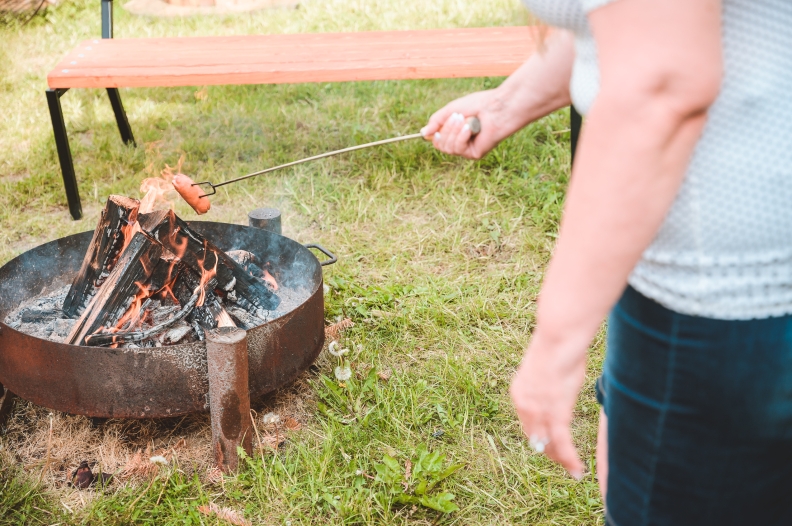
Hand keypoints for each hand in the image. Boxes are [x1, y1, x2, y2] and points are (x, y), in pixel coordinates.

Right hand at [422, 89, 508, 159]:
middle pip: (441, 145)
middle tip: (458, 116)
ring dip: (454, 131)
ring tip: (464, 119)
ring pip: (448, 148)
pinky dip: (462, 137)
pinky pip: (458, 149)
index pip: (438, 141)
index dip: (434, 135)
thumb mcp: (452, 109)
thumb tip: (423, 133)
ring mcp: (468, 150)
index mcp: (456, 132)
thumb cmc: (478, 104)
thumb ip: (437, 121)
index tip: (435, 127)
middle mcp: (461, 143)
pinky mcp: (475, 154)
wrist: (497, 107)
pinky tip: (469, 128)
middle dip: (446, 129)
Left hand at [509, 331, 586, 478]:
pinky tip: (577, 469)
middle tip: (562, 462)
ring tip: (572, 471)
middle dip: (549, 451)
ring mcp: (539, 411)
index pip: (527, 424)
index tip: (549, 445)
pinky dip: (569, 458)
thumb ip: (547, 383)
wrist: (557, 340)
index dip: (539, 437)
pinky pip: (562, 442)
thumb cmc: (557, 347)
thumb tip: (555, 383)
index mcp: (519, 393)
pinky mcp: (556, 413)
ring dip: (561, 459)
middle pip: (535, 437)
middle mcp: (525, 405)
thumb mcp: (546, 368)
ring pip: (548, 444)